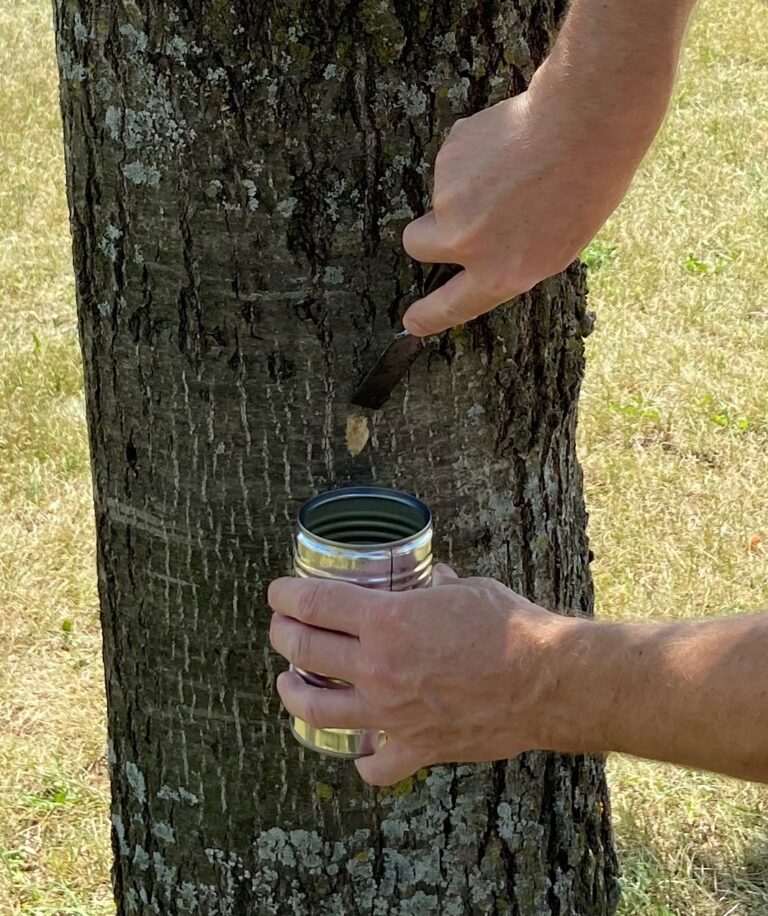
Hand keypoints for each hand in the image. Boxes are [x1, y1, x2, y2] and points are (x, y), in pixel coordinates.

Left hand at [268, 565, 565, 785]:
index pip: (314, 604)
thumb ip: (436, 584)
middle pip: (304, 650)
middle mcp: (378, 666)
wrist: (547, 681)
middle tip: (280, 628)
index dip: (286, 596)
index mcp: (388, 620)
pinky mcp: (415, 746)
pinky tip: (359, 746)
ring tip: (288, 683)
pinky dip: (361, 757)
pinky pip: (372, 764)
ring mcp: (391, 712)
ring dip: (293, 693)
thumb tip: (430, 578)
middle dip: (282, 635)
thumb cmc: (511, 628)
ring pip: (316, 709)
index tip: (277, 592)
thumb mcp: (467, 588)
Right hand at [401, 59, 665, 336]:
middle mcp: (466, 244)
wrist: (584, 125)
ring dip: (464, 186)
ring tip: (513, 169)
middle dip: (426, 233)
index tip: (411, 322)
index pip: (450, 306)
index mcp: (500, 274)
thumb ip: (510, 260)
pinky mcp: (446, 160)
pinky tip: (508, 145)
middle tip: (453, 217)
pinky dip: (473, 154)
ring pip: (440, 197)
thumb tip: (478, 257)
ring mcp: (450, 201)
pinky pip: (451, 162)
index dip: (427, 316)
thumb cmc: (587, 188)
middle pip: (417, 245)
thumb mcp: (558, 247)